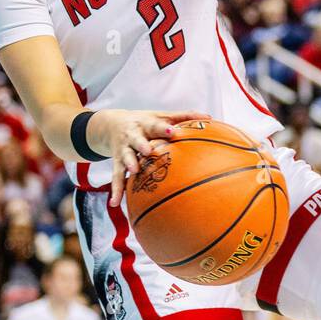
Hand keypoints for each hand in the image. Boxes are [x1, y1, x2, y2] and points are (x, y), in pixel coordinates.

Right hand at [88, 109, 210, 206]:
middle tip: (147, 150)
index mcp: (145, 124)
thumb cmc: (145, 122)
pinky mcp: (117, 163)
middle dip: (142, 145)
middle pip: (136, 140)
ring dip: (129, 164)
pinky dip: (116, 190)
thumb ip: (184, 116)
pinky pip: (117, 177)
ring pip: (125, 158)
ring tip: (134, 171)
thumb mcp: (162, 116)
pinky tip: (115, 203)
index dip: (163, 129)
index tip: (172, 131)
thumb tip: (209, 116)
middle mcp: (132, 136)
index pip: (155, 125)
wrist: (111, 124)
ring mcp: (123, 150)